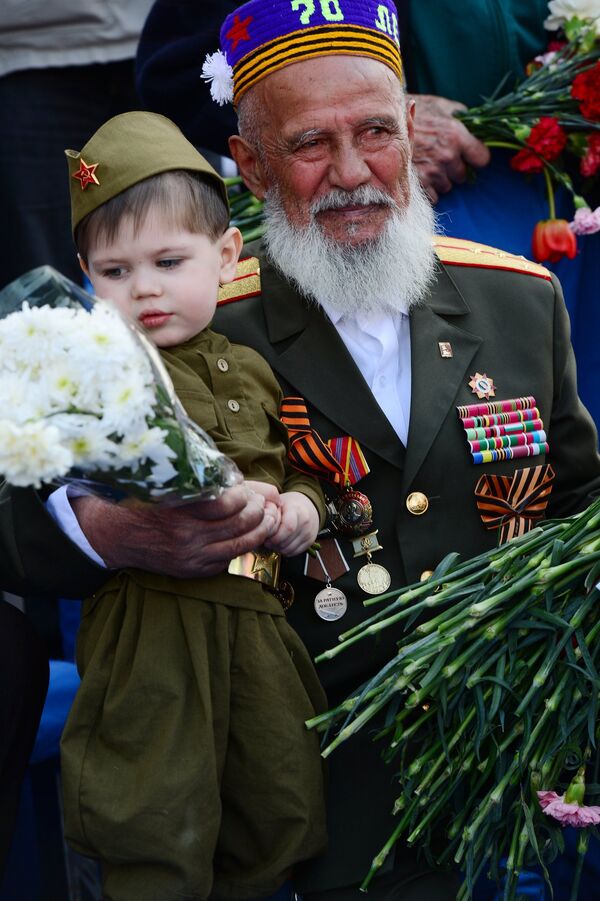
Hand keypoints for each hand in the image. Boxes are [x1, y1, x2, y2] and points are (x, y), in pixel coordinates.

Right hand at [71, 483, 279, 577]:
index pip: (228, 503)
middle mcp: (187, 535)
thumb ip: (207, 483)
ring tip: (266, 519)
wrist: (119, 536)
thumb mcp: (172, 486)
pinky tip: (246, 536)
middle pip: (240, 524)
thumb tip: (244, 481)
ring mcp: (191, 556)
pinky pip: (227, 560)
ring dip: (260, 530)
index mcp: (181, 510)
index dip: (245, 494)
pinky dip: (241, 546)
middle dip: (259, 511)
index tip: (247, 489)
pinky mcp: (193, 571)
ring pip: (241, 545)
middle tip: (262, 503)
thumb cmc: (149, 503)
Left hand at [264, 491, 319, 556]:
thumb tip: (256, 526)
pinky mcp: (309, 542)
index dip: (274, 535)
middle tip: (266, 540)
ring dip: (277, 548)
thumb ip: (268, 512)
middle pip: (286, 541)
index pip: (288, 528)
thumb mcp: (278, 503)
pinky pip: (293, 553)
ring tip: (272, 541)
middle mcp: (305, 523)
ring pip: (288, 549)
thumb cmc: (288, 505)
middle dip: (272, 543)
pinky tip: (280, 543)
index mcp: (297, 510)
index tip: (265, 535)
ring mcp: (309, 533)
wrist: (307, 506)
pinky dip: (284, 551)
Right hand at [409, 94, 490, 203]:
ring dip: (439, 179)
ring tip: (426, 166)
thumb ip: (459, 114)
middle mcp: (447, 155)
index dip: (476, 158)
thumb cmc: (413, 114)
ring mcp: (433, 172)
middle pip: (463, 176)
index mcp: (456, 135)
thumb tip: (473, 121)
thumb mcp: (439, 105)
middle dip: (454, 169)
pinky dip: (428, 189)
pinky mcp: (419, 184)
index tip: (471, 158)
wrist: (381, 126)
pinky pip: (433, 196)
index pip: (482, 158)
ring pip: (447, 186)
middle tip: (440, 159)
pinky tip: (420, 176)